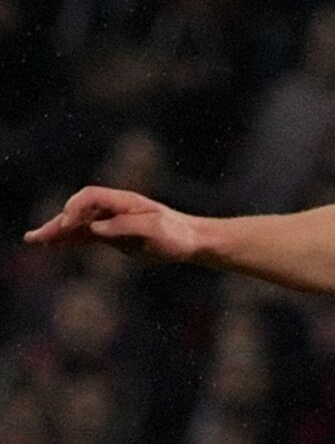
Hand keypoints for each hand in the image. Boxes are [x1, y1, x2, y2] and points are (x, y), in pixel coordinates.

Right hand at [23, 186, 199, 262]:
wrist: (191, 241)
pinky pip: (86, 236)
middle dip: (57, 222)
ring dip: (58, 232)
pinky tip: (53, 246)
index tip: (67, 225)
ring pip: (79, 224)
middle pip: (79, 210)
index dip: (75, 208)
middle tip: (37, 237)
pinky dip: (70, 240)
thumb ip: (123, 227)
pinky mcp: (114, 235)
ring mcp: (113, 221)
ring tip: (35, 241)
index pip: (91, 197)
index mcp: (126, 201)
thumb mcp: (153, 231)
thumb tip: (94, 229)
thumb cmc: (177, 235)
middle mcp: (116, 208)